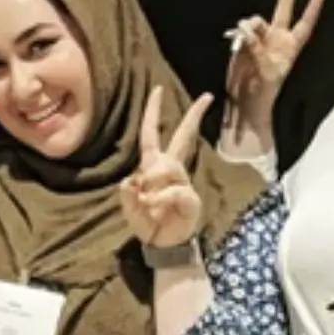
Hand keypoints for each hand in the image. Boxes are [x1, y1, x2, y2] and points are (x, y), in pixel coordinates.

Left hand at [119, 86, 213, 247]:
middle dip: (193, 116)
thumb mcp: (129, 207)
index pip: (151, 133)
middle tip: (206, 97)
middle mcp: (170, 169)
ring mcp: (182, 182)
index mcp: (153, 166)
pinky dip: (160, 200)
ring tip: (148, 203)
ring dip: (153, 184)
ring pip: (168, 167)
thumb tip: (134, 181)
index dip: (152, 111)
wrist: (161, 245)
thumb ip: (127, 193)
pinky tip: (157, 210)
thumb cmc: (145, 222)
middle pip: (182, 137)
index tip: (157, 89)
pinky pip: (174, 190)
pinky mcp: (190, 198)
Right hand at [223, 0, 328, 137]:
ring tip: (246, 44)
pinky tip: (237, 42)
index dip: (314, 3)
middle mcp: (278, 36)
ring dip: (251, 28)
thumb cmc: (263, 91)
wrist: (245, 103)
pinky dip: (240, 34)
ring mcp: (260, 37)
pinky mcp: (244, 42)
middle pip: (284, 3)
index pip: (306, 20)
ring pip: (255, 19)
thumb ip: (258, 45)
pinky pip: (242, 28)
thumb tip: (248, 26)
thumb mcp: (266, 70)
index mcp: (290, 45)